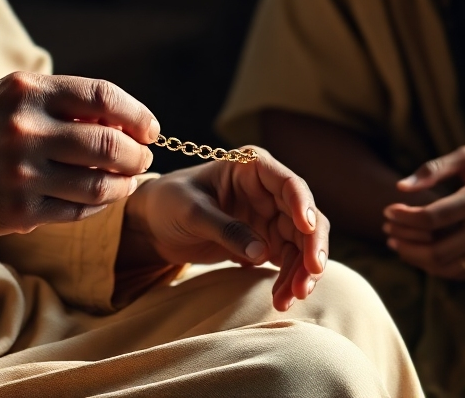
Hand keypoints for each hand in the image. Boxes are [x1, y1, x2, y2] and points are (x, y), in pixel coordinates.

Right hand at [0, 72, 158, 247]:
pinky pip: (78, 209)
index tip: (151, 128)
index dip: (136, 114)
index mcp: (27, 90)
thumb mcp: (11, 99)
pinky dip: (98, 205)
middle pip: (108, 142)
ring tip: (127, 180)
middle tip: (142, 157)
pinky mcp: (20, 212)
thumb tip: (123, 121)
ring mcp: (23, 173)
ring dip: (123, 183)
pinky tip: (100, 198)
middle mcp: (26, 128)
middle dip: (136, 153)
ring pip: (98, 181)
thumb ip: (63, 103)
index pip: (102, 96)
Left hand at [117, 147, 328, 311]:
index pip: (288, 183)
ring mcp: (270, 216)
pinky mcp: (266, 241)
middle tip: (310, 277)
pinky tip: (282, 299)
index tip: (307, 228)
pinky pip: (288, 260)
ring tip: (289, 298)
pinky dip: (289, 279)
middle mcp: (268, 190)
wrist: (154, 224)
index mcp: (252, 167)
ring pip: (301, 243)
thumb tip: (262, 254)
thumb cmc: (170, 202)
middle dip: (310, 247)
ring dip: (301, 270)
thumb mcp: (191, 212)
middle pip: (305, 216)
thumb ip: (225, 228)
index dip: (303, 204)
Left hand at [382, 142, 464, 277]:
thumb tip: (400, 187)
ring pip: (450, 267)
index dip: (404, 217)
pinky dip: (440, 267)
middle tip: (387, 230)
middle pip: (437, 250)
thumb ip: (432, 169)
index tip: (388, 210)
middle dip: (406, 243)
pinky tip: (422, 254)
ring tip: (398, 245)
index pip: (431, 218)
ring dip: (419, 260)